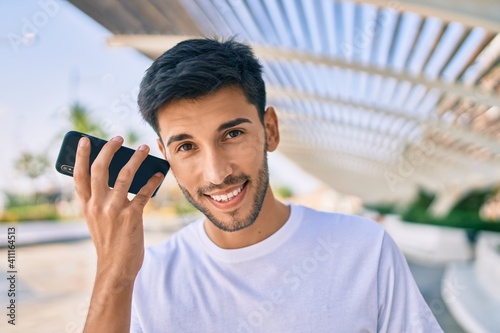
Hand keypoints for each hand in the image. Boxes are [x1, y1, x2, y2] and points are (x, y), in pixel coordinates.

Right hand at [74, 135, 163, 275]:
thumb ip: (100, 201)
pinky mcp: (131, 216)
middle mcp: (98, 205)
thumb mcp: (96, 220)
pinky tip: (159, 174)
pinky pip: (143, 192)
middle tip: (119, 138)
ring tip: (145, 148)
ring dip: (136, 159)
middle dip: (109, 150)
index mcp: (86, 206)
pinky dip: (153, 180)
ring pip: (125, 175)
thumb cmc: (108, 242)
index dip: (81, 156)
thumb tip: (116, 176)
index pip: (79, 176)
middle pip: (100, 169)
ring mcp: (114, 210)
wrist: (115, 267)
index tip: (86, 140)